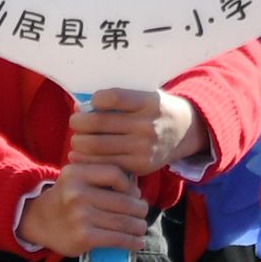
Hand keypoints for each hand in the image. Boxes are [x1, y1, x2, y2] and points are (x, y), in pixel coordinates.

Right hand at [19, 157, 157, 254]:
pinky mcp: (84, 237)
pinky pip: (117, 239)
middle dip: (140, 209)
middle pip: (124, 201)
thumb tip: (136, 192)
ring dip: (139, 226)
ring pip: (124, 222)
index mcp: (76, 174)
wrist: (38, 220)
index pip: (115, 174)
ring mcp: (80, 216)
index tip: (134, 194)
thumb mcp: (75, 177)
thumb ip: (100, 176)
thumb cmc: (65, 198)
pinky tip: (138, 242)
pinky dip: (132, 242)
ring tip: (141, 227)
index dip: (130, 186)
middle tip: (143, 213)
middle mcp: (77, 194)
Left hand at [67, 85, 196, 175]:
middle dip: (78, 123)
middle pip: (98, 123)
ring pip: (97, 146)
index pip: (113, 97)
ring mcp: (144, 148)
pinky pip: (105, 163)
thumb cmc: (156, 110)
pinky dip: (87, 160)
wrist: (185, 131)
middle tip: (75, 122)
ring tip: (78, 139)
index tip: (92, 101)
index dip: (96, 99)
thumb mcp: (145, 95)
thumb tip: (81, 108)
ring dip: (79, 142)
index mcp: (149, 102)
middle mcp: (148, 125)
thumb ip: (117, 100)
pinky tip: (80, 155)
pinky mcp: (141, 166)